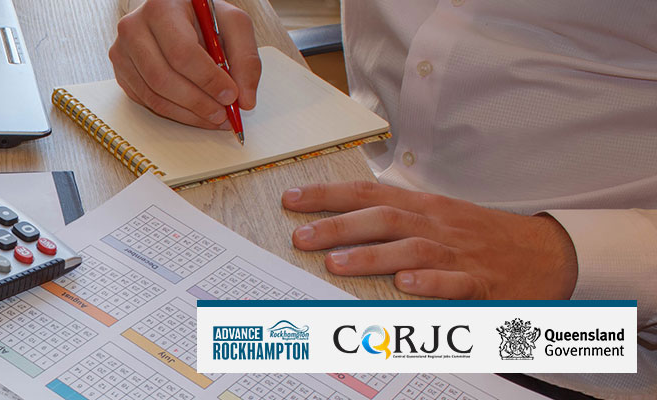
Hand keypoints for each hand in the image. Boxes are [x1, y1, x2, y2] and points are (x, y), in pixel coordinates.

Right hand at [109, 0, 261, 129]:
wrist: (176, 16)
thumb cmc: (202, 18)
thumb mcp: (233, 25)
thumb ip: (245, 59)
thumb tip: (244, 100)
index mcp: (162, 8)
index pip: (181, 52)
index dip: (207, 79)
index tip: (230, 96)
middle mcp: (134, 28)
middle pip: (163, 78)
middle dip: (198, 102)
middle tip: (223, 114)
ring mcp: (122, 52)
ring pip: (153, 95)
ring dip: (188, 114)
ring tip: (214, 117)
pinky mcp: (121, 72)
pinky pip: (146, 101)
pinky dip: (174, 113)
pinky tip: (195, 112)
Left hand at [281, 181, 578, 299]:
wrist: (548, 253)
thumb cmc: (483, 236)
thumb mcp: (439, 216)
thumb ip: (395, 216)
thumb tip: (342, 217)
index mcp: (425, 206)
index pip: (368, 193)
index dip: (328, 195)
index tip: (291, 199)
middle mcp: (437, 225)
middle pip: (383, 218)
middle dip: (338, 226)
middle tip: (300, 236)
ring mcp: (459, 253)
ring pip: (411, 249)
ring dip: (372, 256)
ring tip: (336, 263)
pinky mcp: (481, 283)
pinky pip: (454, 282)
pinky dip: (430, 282)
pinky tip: (404, 284)